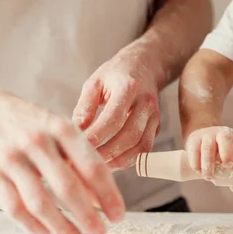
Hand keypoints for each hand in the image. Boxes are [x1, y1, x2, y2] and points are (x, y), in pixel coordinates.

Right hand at [0, 90, 124, 233]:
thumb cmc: (32, 122)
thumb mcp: (61, 130)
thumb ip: (80, 159)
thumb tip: (99, 198)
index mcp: (62, 129)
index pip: (92, 167)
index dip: (109, 195)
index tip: (118, 214)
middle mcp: (38, 142)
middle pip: (67, 188)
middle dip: (87, 216)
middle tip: (100, 232)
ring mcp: (12, 158)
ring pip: (40, 202)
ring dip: (61, 226)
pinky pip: (14, 207)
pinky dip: (32, 225)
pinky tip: (46, 233)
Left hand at [72, 47, 161, 170]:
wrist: (145, 66)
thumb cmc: (115, 74)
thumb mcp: (94, 82)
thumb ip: (85, 106)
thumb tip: (75, 131)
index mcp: (128, 88)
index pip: (113, 118)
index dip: (96, 136)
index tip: (78, 147)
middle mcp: (146, 103)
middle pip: (129, 136)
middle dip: (107, 153)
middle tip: (86, 162)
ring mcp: (155, 116)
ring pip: (141, 146)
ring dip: (120, 160)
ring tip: (99, 166)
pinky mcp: (157, 127)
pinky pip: (145, 149)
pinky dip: (130, 159)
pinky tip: (113, 162)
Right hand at [185, 126, 232, 179]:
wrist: (203, 139)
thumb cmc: (222, 153)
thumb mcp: (232, 159)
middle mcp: (224, 133)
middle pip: (226, 137)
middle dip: (227, 152)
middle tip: (227, 166)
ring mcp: (208, 134)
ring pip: (208, 145)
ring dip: (208, 163)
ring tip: (208, 176)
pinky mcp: (195, 138)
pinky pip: (194, 149)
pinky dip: (196, 162)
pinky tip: (198, 171)